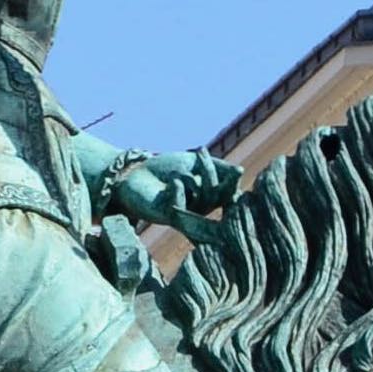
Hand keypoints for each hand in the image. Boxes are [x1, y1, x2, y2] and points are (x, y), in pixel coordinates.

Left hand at [102, 147, 242, 244]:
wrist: (134, 174)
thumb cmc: (163, 169)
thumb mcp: (192, 163)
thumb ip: (214, 166)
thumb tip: (239, 171)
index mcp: (207, 196)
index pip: (227, 194)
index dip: (233, 184)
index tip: (237, 170)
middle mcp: (199, 209)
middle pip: (217, 197)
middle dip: (212, 174)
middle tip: (200, 153)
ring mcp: (185, 215)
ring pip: (203, 200)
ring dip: (194, 177)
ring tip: (181, 164)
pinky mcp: (169, 218)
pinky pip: (183, 205)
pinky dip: (180, 189)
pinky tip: (173, 181)